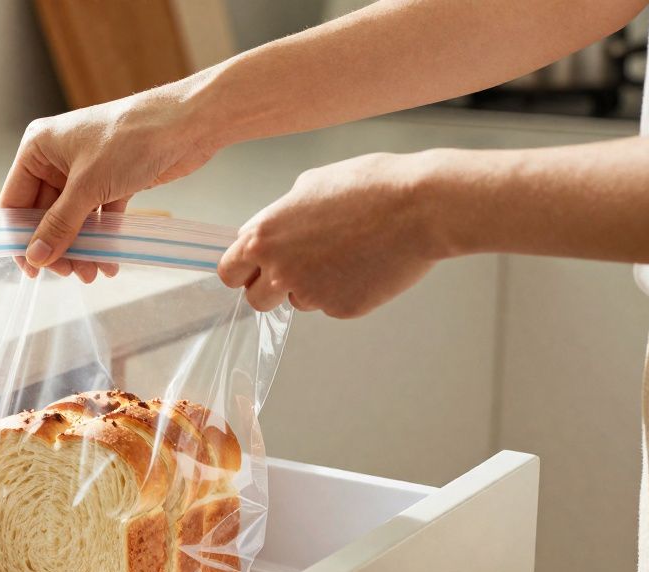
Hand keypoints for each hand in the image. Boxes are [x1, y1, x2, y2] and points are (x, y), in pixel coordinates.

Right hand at [1, 81, 217, 281]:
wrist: (187, 123)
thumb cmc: (132, 138)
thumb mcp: (88, 186)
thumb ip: (59, 225)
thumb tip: (35, 257)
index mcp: (38, 148)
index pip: (15, 200)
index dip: (20, 236)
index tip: (32, 269)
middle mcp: (57, 158)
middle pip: (44, 214)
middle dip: (58, 246)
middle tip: (71, 273)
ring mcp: (85, 170)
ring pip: (72, 219)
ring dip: (81, 247)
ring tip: (93, 273)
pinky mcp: (111, 181)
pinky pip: (97, 217)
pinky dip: (102, 238)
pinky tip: (109, 261)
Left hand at [219, 151, 448, 317]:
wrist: (419, 206)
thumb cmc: (369, 186)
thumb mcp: (309, 185)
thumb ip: (278, 216)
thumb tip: (267, 230)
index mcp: (264, 237)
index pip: (229, 271)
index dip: (242, 269)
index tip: (251, 269)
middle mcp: (280, 270)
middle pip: (256, 299)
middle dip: (270, 288)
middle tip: (295, 269)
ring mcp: (311, 294)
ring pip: (298, 301)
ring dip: (311, 286)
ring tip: (343, 254)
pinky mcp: (342, 309)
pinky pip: (332, 304)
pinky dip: (344, 289)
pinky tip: (365, 263)